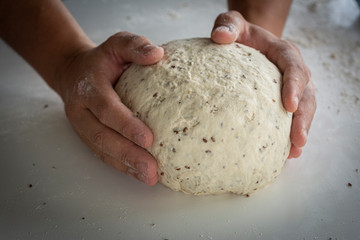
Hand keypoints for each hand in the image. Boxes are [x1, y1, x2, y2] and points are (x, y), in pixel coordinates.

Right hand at [55, 32, 163, 184]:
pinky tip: (140, 175)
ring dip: (126, 166)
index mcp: (89, 87)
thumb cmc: (102, 60)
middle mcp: (82, 110)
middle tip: (151, 168)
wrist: (74, 72)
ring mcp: (83, 126)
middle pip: (102, 136)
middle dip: (127, 154)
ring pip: (102, 150)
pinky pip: (103, 154)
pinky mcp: (88, 137)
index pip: (106, 108)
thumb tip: (157, 54)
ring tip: (149, 177)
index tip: (148, 139)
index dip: (125, 124)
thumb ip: (134, 45)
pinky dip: (122, 166)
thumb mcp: (117, 44)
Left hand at [211, 11, 315, 157]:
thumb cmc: (239, 34)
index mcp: (283, 53)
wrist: (246, 43)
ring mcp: (290, 88)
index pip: (294, 67)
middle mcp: (292, 71)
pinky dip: (289, 134)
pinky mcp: (282, 101)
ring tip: (294, 152)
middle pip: (306, 94)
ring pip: (303, 109)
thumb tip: (219, 36)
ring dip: (300, 130)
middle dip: (304, 118)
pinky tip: (284, 153)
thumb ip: (228, 25)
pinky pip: (291, 118)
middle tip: (298, 139)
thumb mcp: (233, 24)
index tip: (289, 106)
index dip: (295, 86)